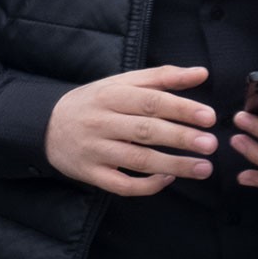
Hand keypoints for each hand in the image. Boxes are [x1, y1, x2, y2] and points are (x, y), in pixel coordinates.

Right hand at [42, 65, 215, 195]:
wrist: (45, 127)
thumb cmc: (93, 103)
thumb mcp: (121, 83)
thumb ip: (162, 77)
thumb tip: (202, 73)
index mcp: (110, 96)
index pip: (150, 101)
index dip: (181, 109)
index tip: (209, 117)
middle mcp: (101, 123)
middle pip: (145, 131)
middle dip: (180, 138)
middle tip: (212, 144)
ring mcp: (95, 151)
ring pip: (137, 160)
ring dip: (173, 165)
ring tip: (204, 168)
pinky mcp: (90, 174)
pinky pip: (122, 184)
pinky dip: (147, 185)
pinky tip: (168, 180)